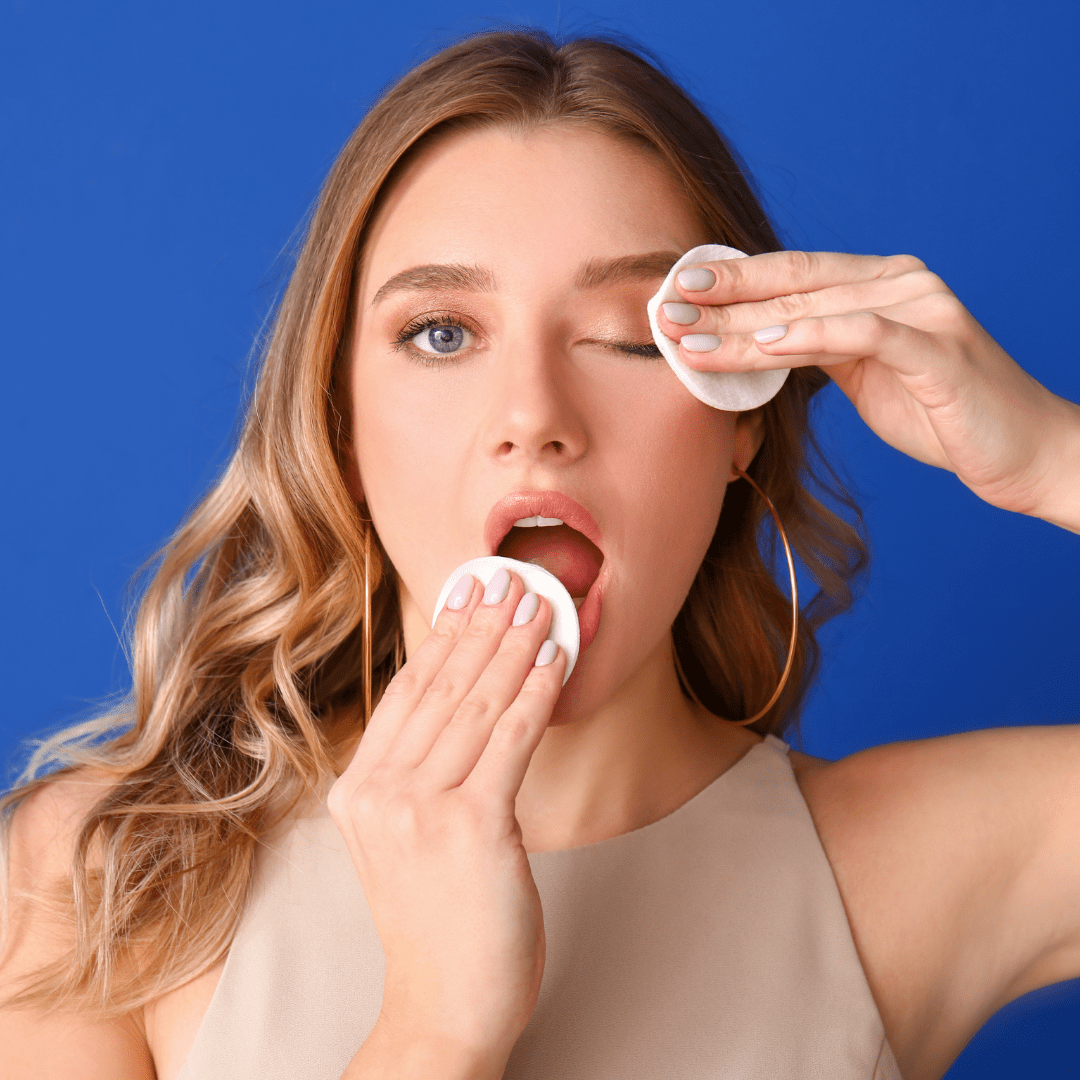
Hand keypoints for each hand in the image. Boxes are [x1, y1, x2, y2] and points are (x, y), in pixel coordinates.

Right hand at [328, 570, 563, 1067]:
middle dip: (484, 625)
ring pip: (479, 703)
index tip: (469, 594)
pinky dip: (537, 691)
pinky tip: (555, 657)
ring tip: (542, 603)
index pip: (407, 693)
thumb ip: (415, 778)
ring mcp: (421, 808)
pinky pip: (512, 739)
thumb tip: (461, 703)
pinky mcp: (472, 826)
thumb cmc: (435, 924)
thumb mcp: (402, 842)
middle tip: (513, 578)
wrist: (442, 1009)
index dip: (444, 636)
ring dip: (516, 644)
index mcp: (358, 791)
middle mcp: (379, 793)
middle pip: (443, 688)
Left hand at [657, 251, 1079, 529]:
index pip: (792, 274)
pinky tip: (764, 346)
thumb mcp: (865, 376)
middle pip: (793, 287)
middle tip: (664, 309)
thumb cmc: (940, 414)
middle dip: (723, 299)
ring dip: (745, 325)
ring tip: (690, 336)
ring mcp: (924, 311)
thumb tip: (754, 343)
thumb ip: (820, 350)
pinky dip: (812, 338)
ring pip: (816, 310)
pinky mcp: (939, 350)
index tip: (676, 288)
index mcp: (881, 284)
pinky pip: (864, 335)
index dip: (732, 278)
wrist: (1020, 451)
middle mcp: (902, 283)